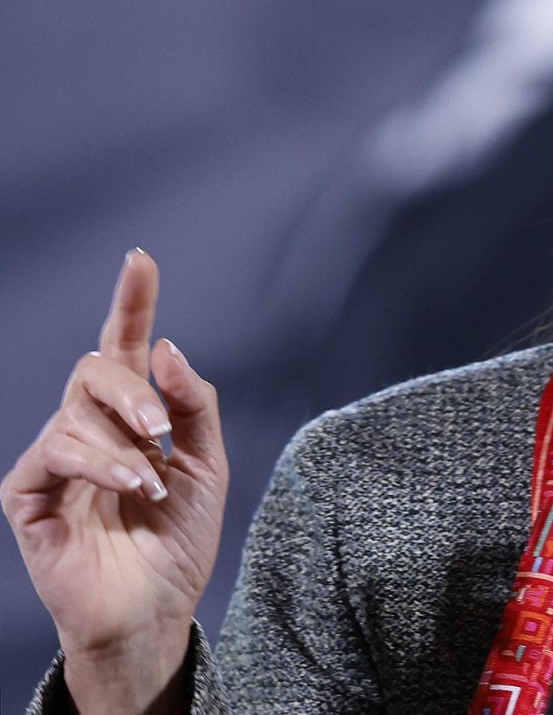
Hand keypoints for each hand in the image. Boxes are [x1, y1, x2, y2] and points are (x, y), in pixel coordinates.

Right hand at [2, 250, 227, 712]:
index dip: (132, 302)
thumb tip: (167, 347)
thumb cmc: (178, 540)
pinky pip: (54, 453)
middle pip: (95, 366)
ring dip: (123, 443)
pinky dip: (100, 464)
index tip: (140, 258)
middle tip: (159, 428)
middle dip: (132, 388)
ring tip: (151, 483)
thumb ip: (192, 404)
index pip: (126, 345)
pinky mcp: (28, 494)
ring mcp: (55, 459)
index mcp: (133, 415)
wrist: (156, 609)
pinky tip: (131, 487)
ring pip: (75, 411)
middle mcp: (91, 427)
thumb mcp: (208, 465)